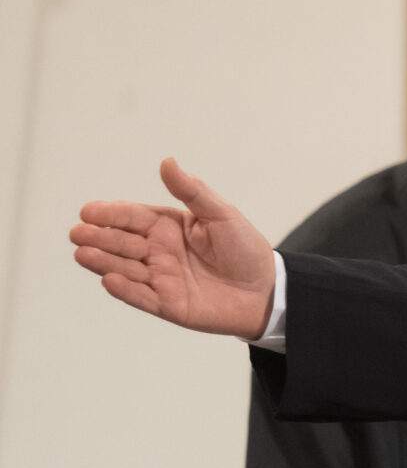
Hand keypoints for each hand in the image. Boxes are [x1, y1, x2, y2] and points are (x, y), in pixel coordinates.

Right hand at [70, 158, 275, 337]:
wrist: (267, 290)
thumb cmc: (246, 249)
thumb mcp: (221, 214)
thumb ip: (193, 191)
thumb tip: (168, 162)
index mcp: (168, 227)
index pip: (132, 217)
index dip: (110, 213)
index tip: (88, 211)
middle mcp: (158, 251)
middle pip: (122, 242)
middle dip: (99, 237)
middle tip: (78, 233)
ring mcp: (161, 278)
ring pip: (125, 268)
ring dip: (102, 261)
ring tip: (82, 253)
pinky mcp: (168, 304)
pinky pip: (142, 297)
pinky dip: (125, 289)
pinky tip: (109, 279)